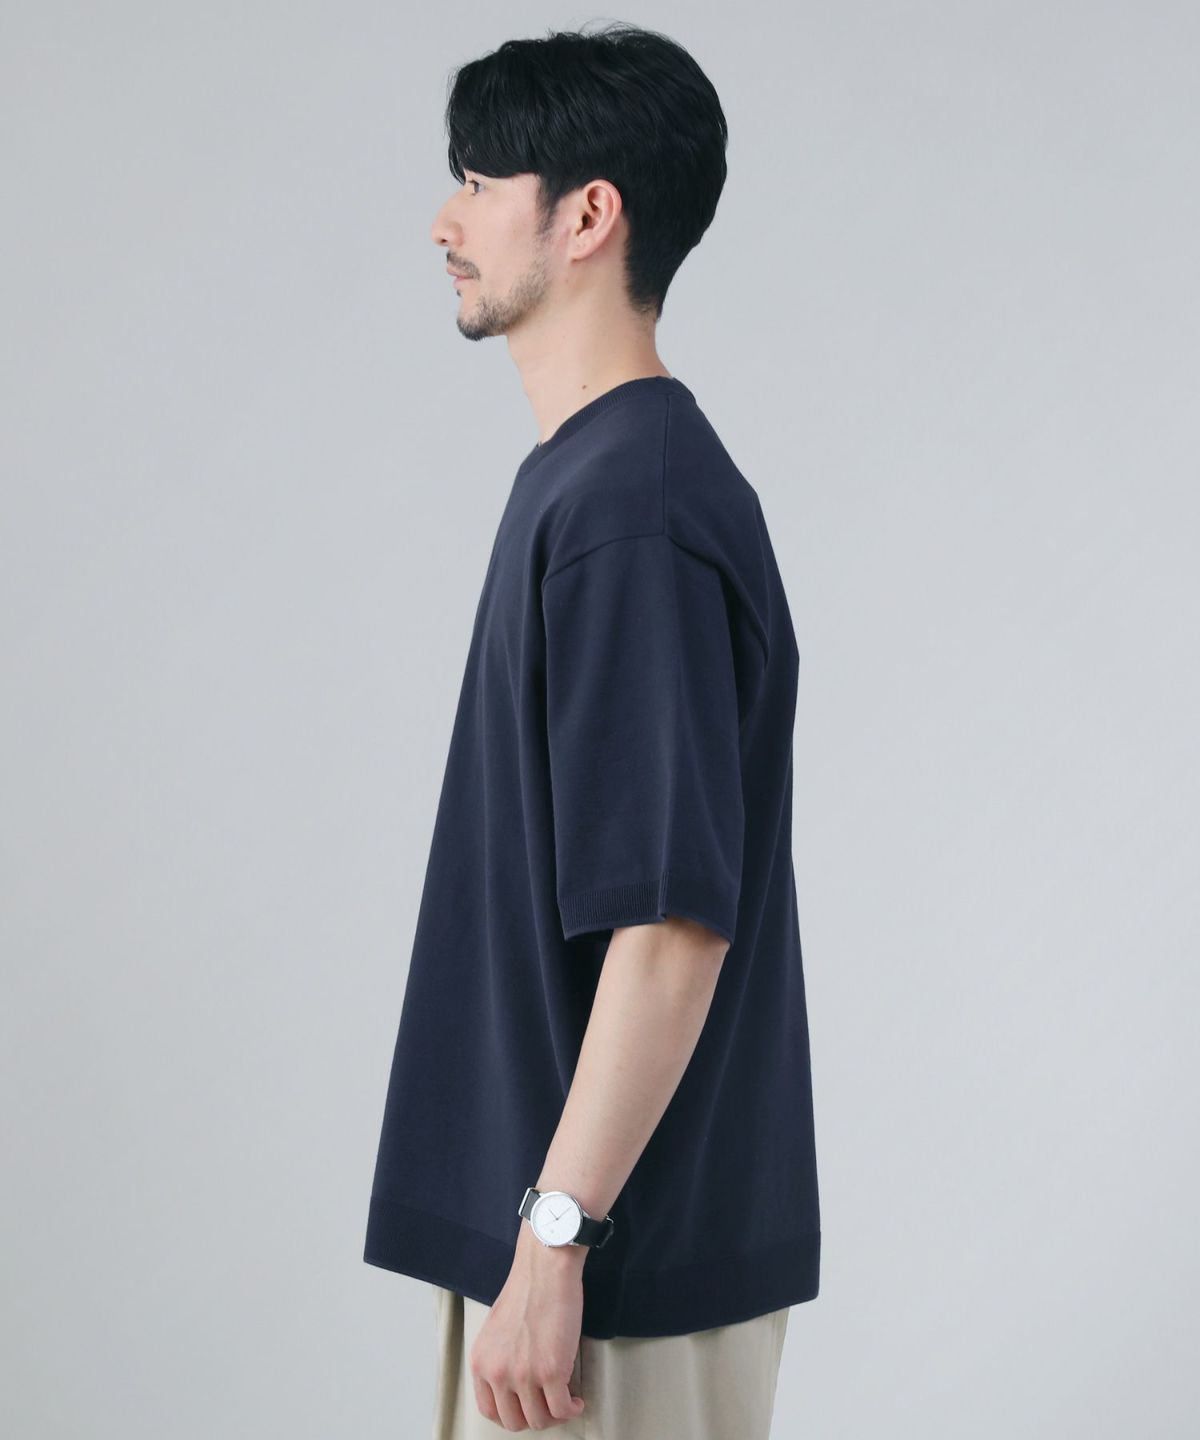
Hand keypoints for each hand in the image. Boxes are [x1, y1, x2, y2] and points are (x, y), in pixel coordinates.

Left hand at [468, 1229, 587, 1429]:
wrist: (545, 1269)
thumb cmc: (526, 1290)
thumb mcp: (496, 1330)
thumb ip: (499, 1359)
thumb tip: (514, 1384)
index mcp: (481, 1362)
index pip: (489, 1410)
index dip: (511, 1415)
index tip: (526, 1410)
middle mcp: (497, 1373)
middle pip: (514, 1421)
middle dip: (535, 1418)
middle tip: (549, 1407)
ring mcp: (524, 1375)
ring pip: (539, 1420)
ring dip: (556, 1415)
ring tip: (566, 1403)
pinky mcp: (551, 1372)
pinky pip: (562, 1409)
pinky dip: (572, 1410)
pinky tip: (577, 1401)